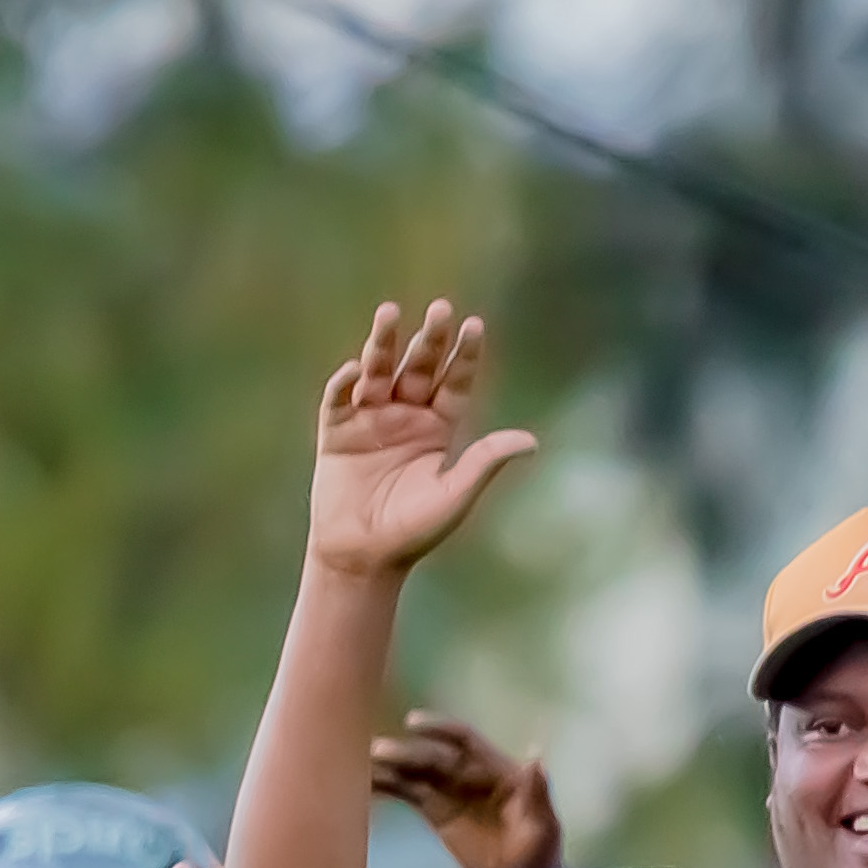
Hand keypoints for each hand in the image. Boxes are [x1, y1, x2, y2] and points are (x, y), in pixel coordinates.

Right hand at [306, 301, 539, 584]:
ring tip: (389, 312)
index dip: (464, 355)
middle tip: (440, 309)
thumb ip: (485, 462)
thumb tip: (530, 442)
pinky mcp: (336, 433)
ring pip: (378, 372)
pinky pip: (339, 400)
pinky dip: (344, 383)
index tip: (474, 326)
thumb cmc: (413, 531)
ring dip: (383, 344)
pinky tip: (355, 370)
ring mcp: (369, 421)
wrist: (363, 558)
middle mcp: (405, 416)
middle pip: (419, 368)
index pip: (454, 382)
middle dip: (429, 339)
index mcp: (437, 428)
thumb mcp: (455, 495)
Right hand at [364, 713, 565, 867]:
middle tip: (377, 752)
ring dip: (389, 766)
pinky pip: (407, 792)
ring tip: (358, 766)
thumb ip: (538, 795)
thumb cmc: (539, 858)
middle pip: (433, 757)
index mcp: (499, 771)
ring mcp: (451, 792)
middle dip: (406, 753)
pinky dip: (386, 786)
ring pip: (415, 772)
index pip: (465, 741)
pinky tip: (362, 785)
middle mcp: (472, 775)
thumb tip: (536, 757)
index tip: (413, 724)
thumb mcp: (544, 829)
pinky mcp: (435, 812)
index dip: (440, 729)